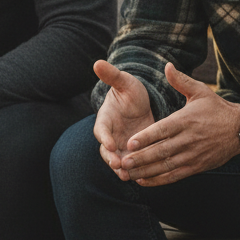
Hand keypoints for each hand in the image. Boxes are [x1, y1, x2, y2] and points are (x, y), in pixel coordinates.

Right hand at [92, 59, 155, 178]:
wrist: (141, 103)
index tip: (109, 144)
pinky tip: (142, 178)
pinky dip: (135, 171)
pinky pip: (132, 164)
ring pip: (118, 161)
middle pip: (107, 151)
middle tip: (118, 165)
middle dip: (111, 158)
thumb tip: (97, 62)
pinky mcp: (133, 153)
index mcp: (105, 119)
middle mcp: (110, 136)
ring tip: (128, 176)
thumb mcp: (124, 82)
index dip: (104, 137)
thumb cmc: (130, 91)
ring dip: (122, 169)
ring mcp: (121, 146)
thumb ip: (112, 76)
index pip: (101, 130)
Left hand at [117, 62, 239, 186]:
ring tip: (128, 173)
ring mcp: (192, 155)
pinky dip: (159, 180)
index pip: (163, 130)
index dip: (146, 137)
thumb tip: (167, 66)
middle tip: (123, 162)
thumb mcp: (200, 91)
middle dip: (141, 158)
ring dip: (146, 171)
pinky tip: (144, 181)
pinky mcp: (196, 166)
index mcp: (186, 120)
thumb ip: (180, 81)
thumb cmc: (217, 108)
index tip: (130, 143)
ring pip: (166, 165)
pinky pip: (175, 175)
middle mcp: (188, 139)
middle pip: (161, 151)